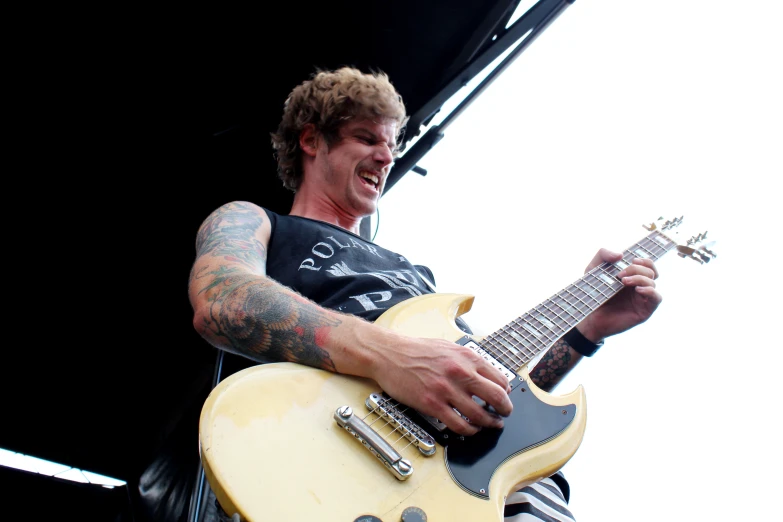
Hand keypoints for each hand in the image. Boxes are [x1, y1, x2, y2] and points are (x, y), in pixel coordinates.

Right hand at [369, 335, 512, 435]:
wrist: (390, 355)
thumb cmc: (416, 351)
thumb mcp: (449, 348)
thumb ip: (468, 361)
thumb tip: (486, 376)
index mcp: (467, 357)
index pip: (500, 379)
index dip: (506, 392)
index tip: (504, 397)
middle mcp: (460, 373)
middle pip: (497, 398)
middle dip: (505, 410)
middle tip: (504, 414)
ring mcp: (446, 390)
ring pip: (480, 415)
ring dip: (489, 423)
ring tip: (490, 425)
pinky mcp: (432, 405)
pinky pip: (459, 425)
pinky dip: (469, 431)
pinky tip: (470, 429)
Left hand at [577, 248, 661, 341]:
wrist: (589, 316)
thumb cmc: (592, 293)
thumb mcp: (593, 270)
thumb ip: (603, 255)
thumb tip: (620, 254)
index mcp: (632, 277)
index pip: (648, 265)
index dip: (645, 260)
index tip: (633, 259)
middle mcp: (639, 287)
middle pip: (650, 272)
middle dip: (636, 269)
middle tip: (620, 275)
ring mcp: (642, 299)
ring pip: (653, 283)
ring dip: (639, 278)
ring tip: (623, 282)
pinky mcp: (644, 311)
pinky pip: (657, 298)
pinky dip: (650, 291)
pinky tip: (637, 290)